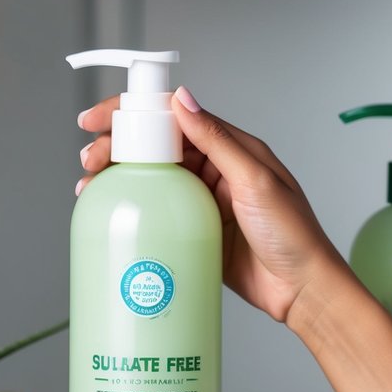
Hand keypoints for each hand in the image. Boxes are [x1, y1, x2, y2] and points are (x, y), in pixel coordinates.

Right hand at [76, 86, 349, 323]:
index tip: (101, 119)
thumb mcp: (255, 181)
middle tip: (89, 159)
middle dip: (117, 147)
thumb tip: (182, 100)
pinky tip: (114, 212)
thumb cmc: (293, 235)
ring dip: (119, 177)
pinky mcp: (197, 231)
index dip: (134, 114)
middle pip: (155, 148)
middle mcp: (215, 171)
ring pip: (152, 179)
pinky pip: (159, 213)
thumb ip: (218, 140)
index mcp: (232, 149)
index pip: (175, 119)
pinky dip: (134, 208)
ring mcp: (204, 202)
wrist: (302, 291)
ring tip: (90, 185)